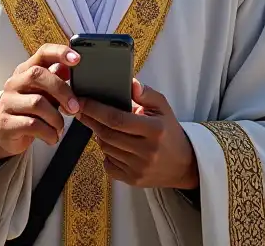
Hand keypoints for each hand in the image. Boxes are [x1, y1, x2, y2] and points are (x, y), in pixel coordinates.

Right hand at [0, 44, 81, 159]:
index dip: (60, 52)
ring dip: (56, 118)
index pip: (42, 52)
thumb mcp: (44, 93)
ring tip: (60, 127)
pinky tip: (52, 137)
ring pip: (37, 102)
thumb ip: (56, 79)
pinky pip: (32, 124)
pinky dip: (48, 132)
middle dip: (61, 91)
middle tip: (75, 107)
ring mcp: (8, 102)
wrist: (6, 133)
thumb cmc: (30, 109)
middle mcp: (15, 82)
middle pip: (38, 75)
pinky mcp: (6, 123)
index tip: (77, 59)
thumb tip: (71, 67)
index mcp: (26, 70)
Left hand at [78, 79, 198, 189]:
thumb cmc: (169, 131)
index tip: (82, 100)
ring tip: (98, 124)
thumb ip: (147, 94)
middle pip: (108, 134)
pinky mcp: (134, 180)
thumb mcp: (163, 108)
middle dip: (91, 120)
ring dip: (98, 135)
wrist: (183, 165)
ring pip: (106, 149)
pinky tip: (109, 143)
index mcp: (154, 130)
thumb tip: (131, 83)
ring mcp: (139, 168)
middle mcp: (147, 151)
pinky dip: (105, 153)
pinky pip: (109, 165)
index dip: (96, 109)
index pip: (117, 119)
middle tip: (81, 109)